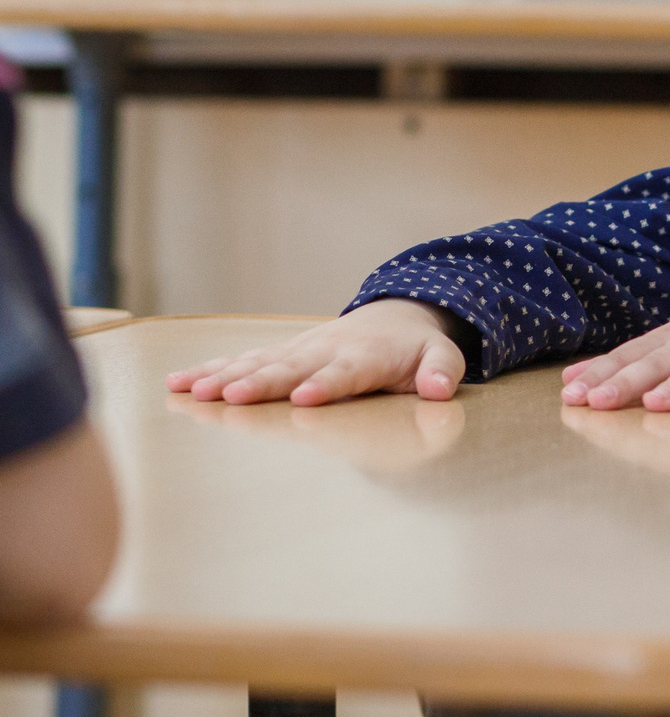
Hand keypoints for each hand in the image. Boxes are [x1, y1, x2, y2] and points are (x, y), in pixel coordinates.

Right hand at [165, 299, 467, 405]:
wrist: (395, 317)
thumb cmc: (418, 348)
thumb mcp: (443, 356)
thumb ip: (443, 373)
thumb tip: (438, 390)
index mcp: (364, 358)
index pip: (343, 375)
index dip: (324, 385)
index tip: (303, 398)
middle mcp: (323, 352)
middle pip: (288, 370)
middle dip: (259, 385)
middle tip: (230, 400)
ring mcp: (297, 352)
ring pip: (256, 365)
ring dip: (223, 379)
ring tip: (190, 393)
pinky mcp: (279, 355)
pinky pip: (241, 362)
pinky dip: (210, 372)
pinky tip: (178, 384)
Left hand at [560, 290, 669, 412]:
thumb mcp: (669, 346)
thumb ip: (625, 364)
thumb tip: (570, 380)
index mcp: (668, 343)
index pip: (627, 359)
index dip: (599, 376)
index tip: (570, 396)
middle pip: (656, 364)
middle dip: (625, 382)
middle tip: (598, 402)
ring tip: (658, 404)